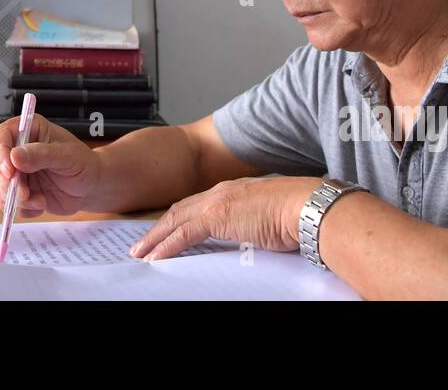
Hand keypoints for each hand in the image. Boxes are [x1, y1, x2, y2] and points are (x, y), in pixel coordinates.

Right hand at [0, 113, 100, 216]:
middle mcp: (16, 150)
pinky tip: (41, 205)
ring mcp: (15, 172)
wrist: (90, 187)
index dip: (0, 152)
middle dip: (3, 181)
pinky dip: (22, 209)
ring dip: (15, 198)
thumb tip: (14, 157)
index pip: (0, 136)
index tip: (11, 171)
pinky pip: (7, 203)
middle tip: (23, 193)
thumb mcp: (67, 156)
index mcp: (28, 130)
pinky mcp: (17, 192)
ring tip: (41, 200)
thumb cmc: (82, 164)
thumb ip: (42, 155)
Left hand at [129, 176, 321, 260]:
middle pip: (180, 210)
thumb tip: (248, 238)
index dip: (179, 219)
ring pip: (175, 220)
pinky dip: (166, 246)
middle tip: (143, 243)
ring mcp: (217, 203)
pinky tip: (155, 257)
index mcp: (233, 191)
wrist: (306, 206)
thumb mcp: (267, 219)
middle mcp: (221, 192)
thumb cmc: (297, 214)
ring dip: (156, 238)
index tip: (166, 231)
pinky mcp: (217, 217)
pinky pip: (183, 234)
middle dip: (159, 227)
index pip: (197, 204)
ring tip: (141, 253)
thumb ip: (251, 224)